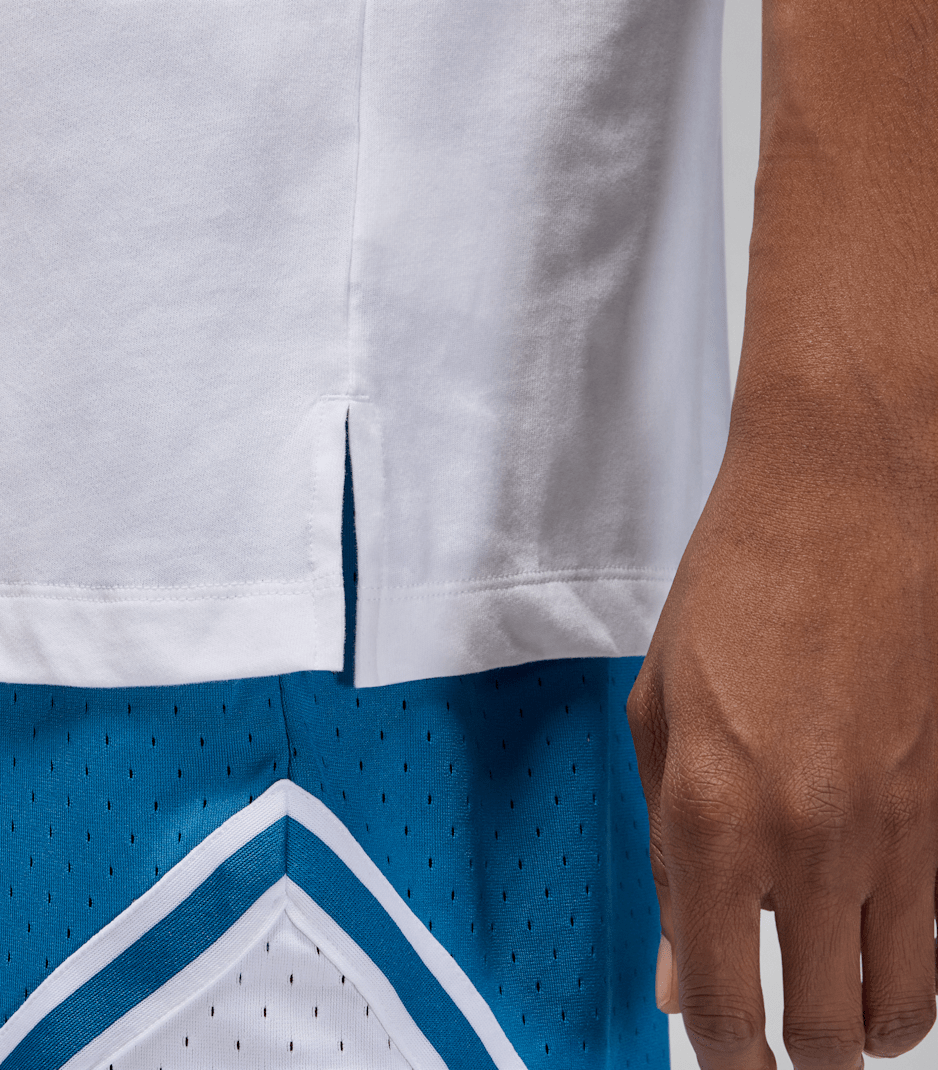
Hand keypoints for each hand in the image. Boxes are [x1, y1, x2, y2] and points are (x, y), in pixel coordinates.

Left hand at [628, 441, 937, 1069]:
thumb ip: (667, 852)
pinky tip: (882, 939)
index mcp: (714, 818)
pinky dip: (913, 966)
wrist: (842, 504)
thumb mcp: (659, 715)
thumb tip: (675, 969)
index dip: (722, 1055)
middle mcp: (814, 842)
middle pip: (824, 1033)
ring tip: (834, 999)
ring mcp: (901, 829)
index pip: (722, 1005)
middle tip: (774, 1030)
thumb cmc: (735, 592)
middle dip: (792, 1051)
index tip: (723, 1055)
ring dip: (863, 1023)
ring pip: (902, 1008)